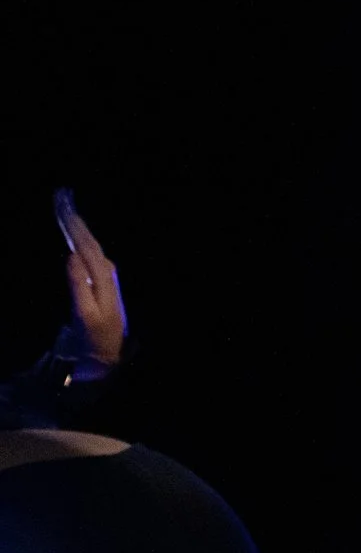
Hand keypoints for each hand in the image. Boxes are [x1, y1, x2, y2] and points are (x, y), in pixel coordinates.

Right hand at [60, 200, 125, 375]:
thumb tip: (72, 255)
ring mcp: (104, 275)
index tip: (63, 205)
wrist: (108, 355)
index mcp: (103, 275)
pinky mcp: (98, 281)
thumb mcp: (85, 314)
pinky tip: (72, 233)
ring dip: (77, 226)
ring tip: (64, 207)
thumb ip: (79, 285)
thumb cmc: (95, 337)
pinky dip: (79, 239)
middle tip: (61, 197)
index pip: (87, 243)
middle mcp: (106, 271)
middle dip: (74, 219)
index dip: (74, 224)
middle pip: (88, 239)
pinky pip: (88, 253)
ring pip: (89, 244)